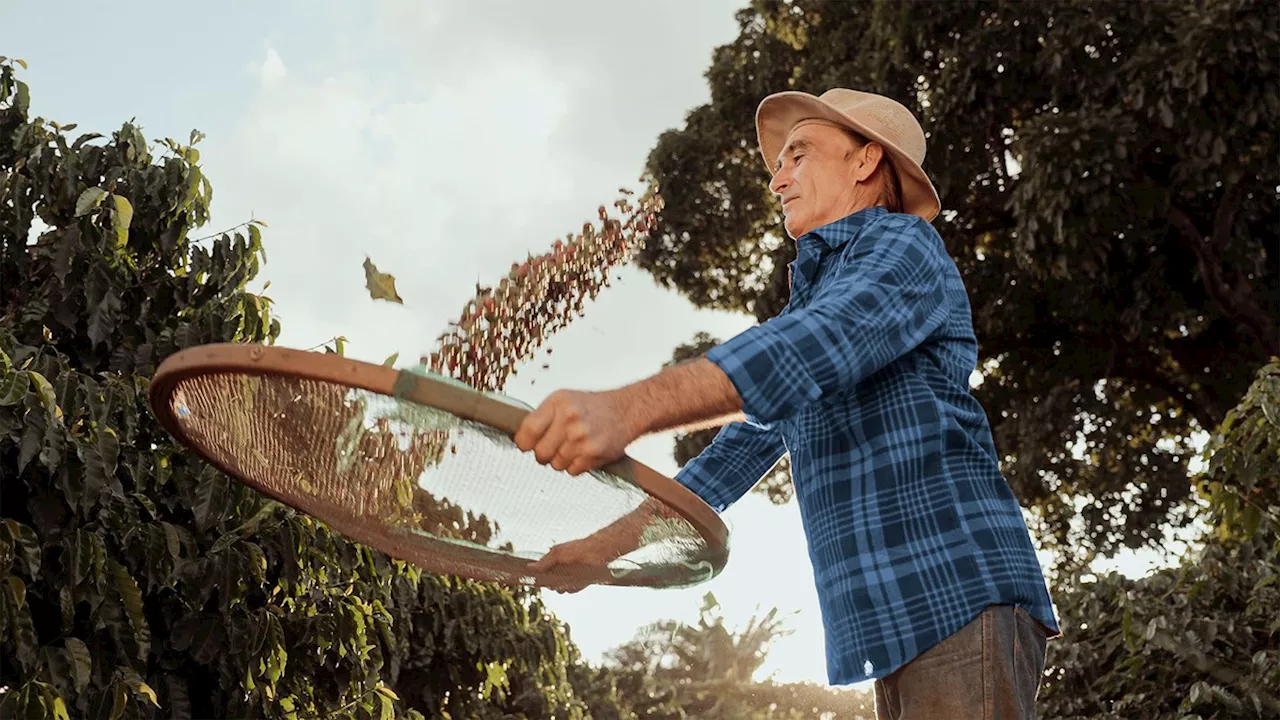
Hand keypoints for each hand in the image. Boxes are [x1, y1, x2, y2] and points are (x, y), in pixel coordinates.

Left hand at [513, 389, 636, 475]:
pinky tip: (585, 451)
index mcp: (558, 403)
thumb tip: (520, 440)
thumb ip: (542, 417)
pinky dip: (576, 465)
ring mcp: (582, 438)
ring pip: (556, 464)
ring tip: (575, 445)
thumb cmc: (591, 406)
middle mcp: (569, 419)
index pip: (528, 432)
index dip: (524, 443)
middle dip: (543, 454)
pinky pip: (572, 471)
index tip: (527, 444)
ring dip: (562, 459)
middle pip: (540, 454)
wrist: (627, 410)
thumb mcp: (564, 400)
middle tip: (553, 446)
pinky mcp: (593, 454)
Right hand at [530, 530, 634, 592]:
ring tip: (563, 581)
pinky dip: (572, 587)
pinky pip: (572, 589)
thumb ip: (544, 561)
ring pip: (560, 588)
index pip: (541, 573)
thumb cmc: (576, 548)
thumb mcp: (557, 553)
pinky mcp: (579, 583)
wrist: (596, 551)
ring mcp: (570, 578)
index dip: (536, 577)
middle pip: (550, 583)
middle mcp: (561, 572)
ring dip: (560, 586)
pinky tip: (573, 582)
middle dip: (548, 583)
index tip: (530, 580)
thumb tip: (530, 567)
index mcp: (554, 563)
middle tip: (548, 582)